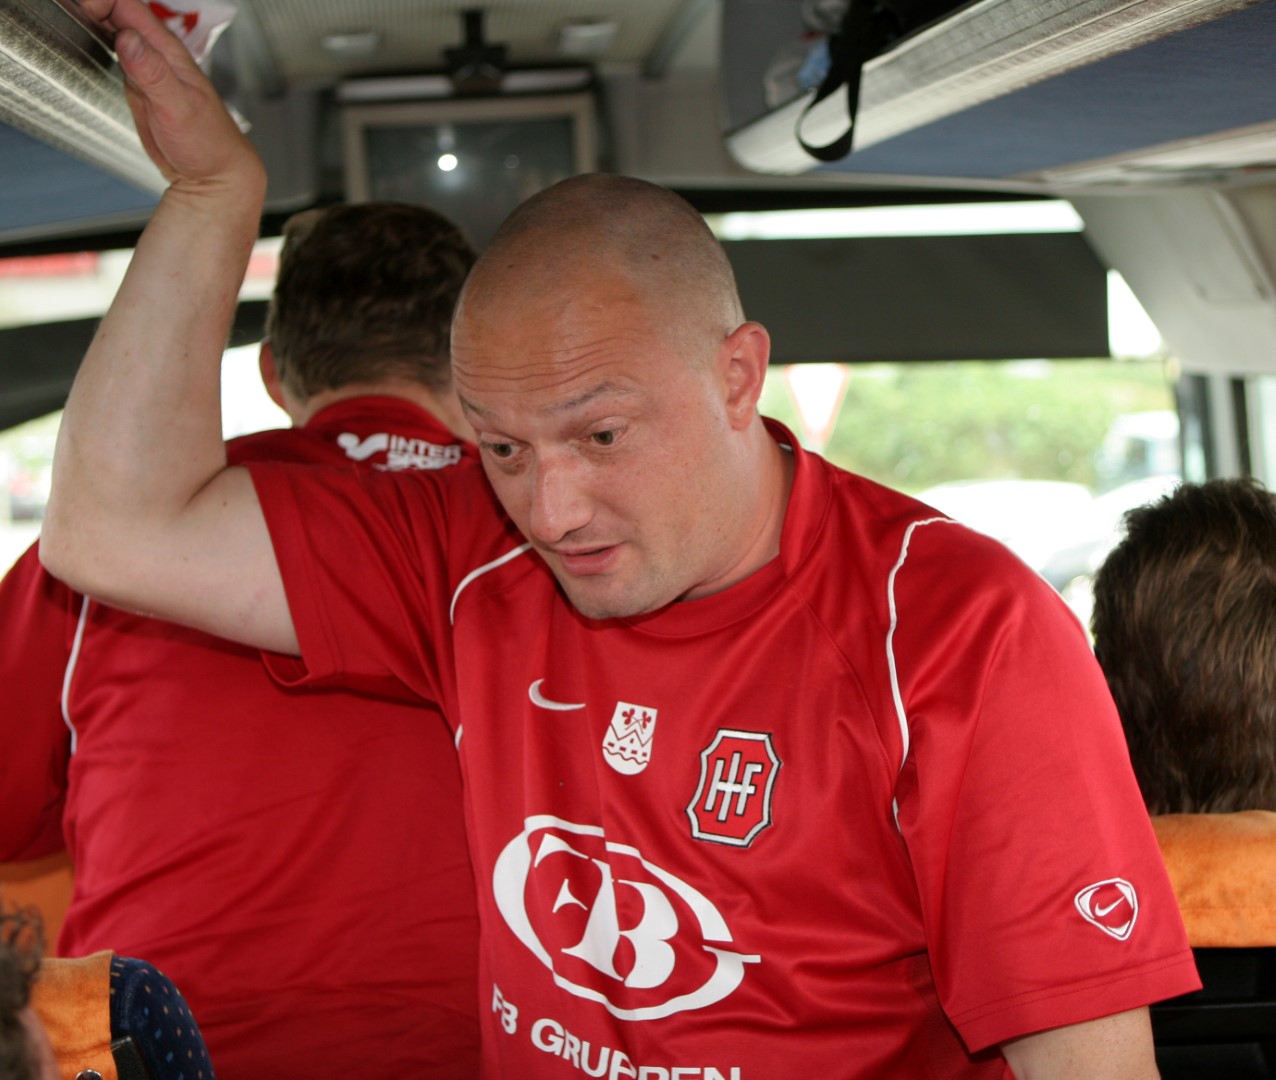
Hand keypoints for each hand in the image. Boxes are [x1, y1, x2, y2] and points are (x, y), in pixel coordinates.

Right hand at [76, 0, 262, 192]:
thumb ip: (153, 72)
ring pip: (114, 32)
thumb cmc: (208, 143)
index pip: (128, 7)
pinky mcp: (137, 87)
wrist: (213, 175)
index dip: (103, 2)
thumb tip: (127, 38)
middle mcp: (155, 55)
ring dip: (93, 23)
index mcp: (167, 51)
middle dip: (92, 8)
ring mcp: (145, 70)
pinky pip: (114, 57)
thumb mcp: (178, 106)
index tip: (86, 13)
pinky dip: (99, 47)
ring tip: (73, 22)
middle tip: (71, 16)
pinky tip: (87, 47)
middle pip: (117, 13)